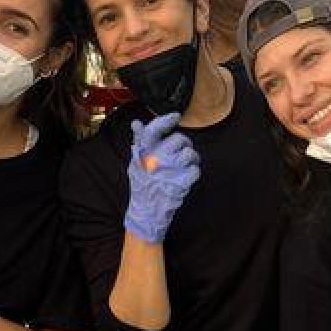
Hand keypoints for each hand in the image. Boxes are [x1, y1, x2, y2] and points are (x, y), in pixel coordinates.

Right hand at [124, 112, 200, 243]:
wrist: (146, 213)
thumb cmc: (142, 187)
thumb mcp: (135, 164)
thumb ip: (138, 143)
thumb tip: (136, 123)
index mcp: (144, 154)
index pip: (154, 130)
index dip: (166, 120)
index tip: (175, 116)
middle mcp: (156, 159)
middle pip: (179, 140)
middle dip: (184, 144)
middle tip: (182, 151)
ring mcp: (169, 171)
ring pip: (190, 153)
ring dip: (192, 158)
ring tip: (187, 164)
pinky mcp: (181, 183)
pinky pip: (195, 170)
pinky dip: (194, 173)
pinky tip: (187, 177)